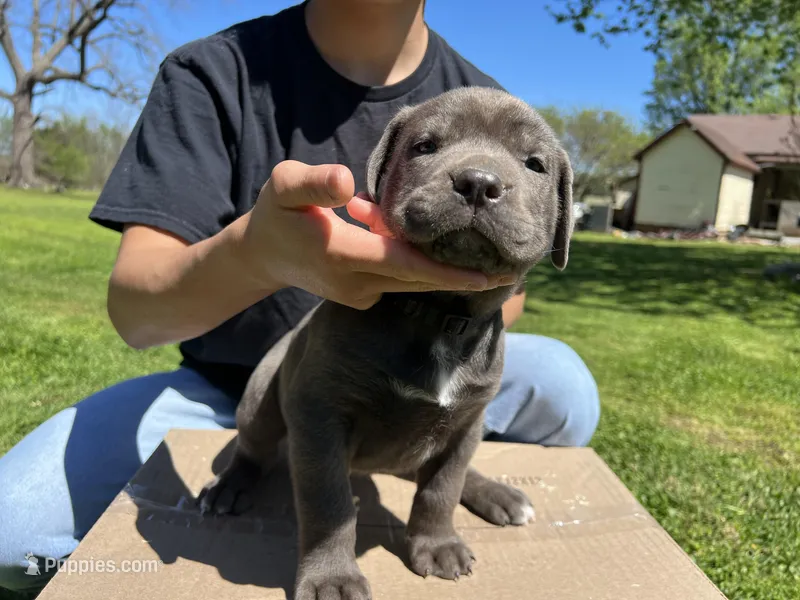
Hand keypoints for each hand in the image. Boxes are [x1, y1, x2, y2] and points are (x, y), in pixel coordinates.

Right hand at [239, 160, 513, 308]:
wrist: (262, 254)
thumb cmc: (275, 214)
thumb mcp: (284, 186)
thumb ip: (314, 183)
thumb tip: (347, 182)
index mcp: (342, 256)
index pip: (407, 265)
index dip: (451, 272)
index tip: (492, 277)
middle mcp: (355, 283)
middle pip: (421, 279)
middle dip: (462, 274)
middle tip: (508, 267)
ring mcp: (358, 295)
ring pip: (410, 277)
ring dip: (424, 254)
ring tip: (392, 216)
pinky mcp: (361, 296)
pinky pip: (397, 277)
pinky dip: (404, 256)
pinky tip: (370, 219)